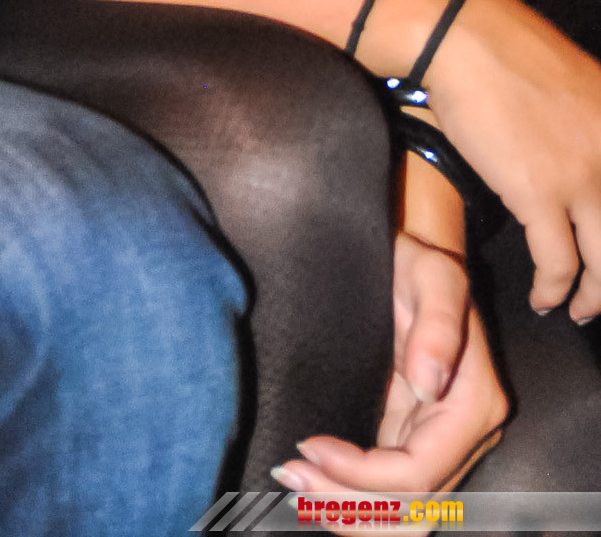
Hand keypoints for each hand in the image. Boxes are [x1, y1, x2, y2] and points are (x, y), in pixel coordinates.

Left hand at [272, 232, 507, 493]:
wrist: (414, 253)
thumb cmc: (420, 261)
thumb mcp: (433, 276)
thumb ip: (437, 327)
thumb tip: (427, 388)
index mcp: (473, 404)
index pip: (420, 470)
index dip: (364, 474)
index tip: (311, 445)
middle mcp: (463, 433)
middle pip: (412, 506)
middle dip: (351, 505)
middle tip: (292, 475)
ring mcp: (439, 440)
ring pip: (403, 511)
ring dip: (349, 511)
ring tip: (296, 485)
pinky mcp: (411, 436)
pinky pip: (388, 489)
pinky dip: (352, 497)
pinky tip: (313, 484)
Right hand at [419, 0, 600, 318]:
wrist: (459, 36)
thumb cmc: (502, 50)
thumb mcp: (575, 84)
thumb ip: (594, 125)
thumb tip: (588, 161)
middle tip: (598, 296)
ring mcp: (583, 176)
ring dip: (592, 296)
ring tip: (576, 307)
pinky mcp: (539, 194)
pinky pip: (557, 264)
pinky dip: (553, 290)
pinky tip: (543, 297)